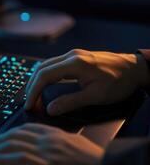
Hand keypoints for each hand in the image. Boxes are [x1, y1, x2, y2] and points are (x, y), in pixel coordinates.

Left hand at [0, 123, 103, 164]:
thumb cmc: (93, 161)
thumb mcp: (71, 146)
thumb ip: (55, 143)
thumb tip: (42, 148)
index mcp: (53, 133)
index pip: (23, 129)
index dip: (6, 133)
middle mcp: (47, 139)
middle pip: (13, 135)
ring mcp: (45, 151)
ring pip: (11, 145)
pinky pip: (16, 159)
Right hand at [25, 49, 149, 115]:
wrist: (135, 69)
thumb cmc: (119, 82)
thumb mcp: (96, 96)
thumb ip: (71, 102)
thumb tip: (50, 109)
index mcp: (75, 63)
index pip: (44, 75)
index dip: (33, 91)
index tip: (29, 105)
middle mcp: (71, 56)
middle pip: (41, 68)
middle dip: (32, 86)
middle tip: (29, 103)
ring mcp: (73, 55)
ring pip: (46, 65)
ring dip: (37, 80)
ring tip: (34, 96)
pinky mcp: (76, 58)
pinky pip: (54, 65)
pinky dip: (45, 76)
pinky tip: (45, 85)